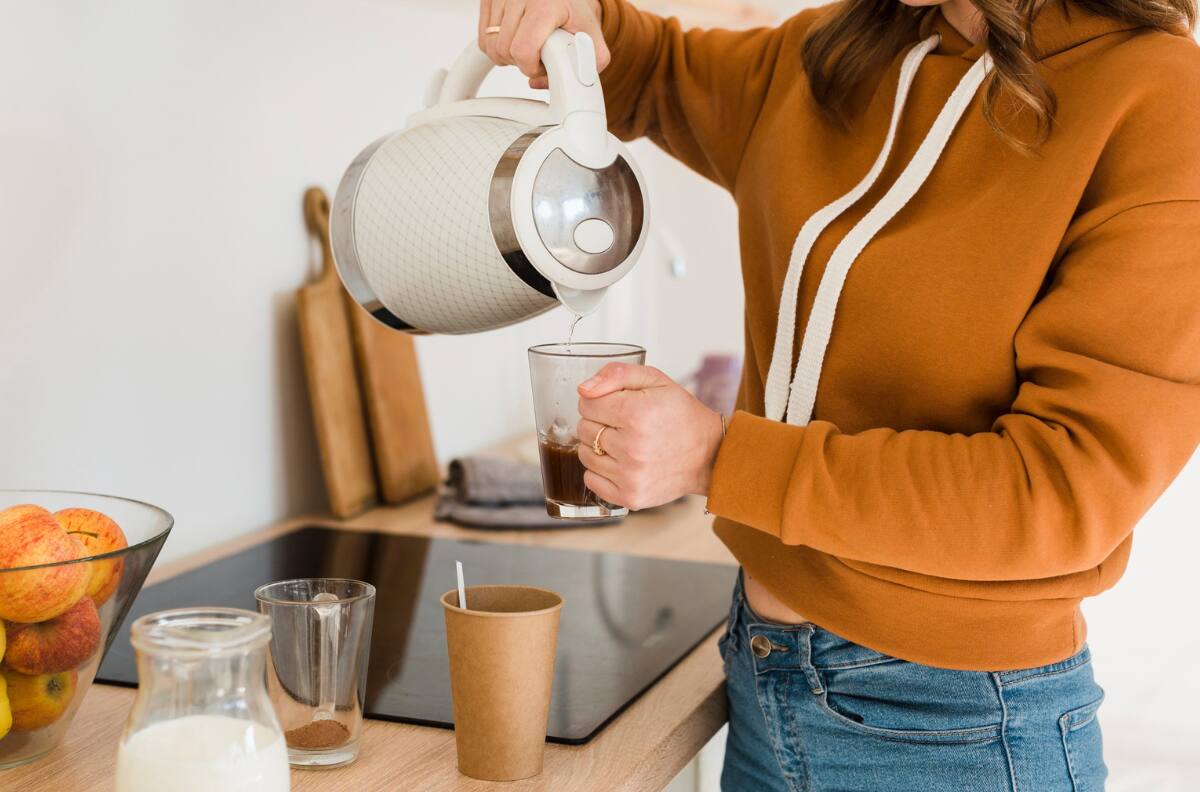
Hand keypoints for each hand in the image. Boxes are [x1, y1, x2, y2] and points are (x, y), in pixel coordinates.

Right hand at [478, 0, 608, 88]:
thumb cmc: (574, 11)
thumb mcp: (591, 37)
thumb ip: (584, 67)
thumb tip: (539, 82)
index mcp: (547, 5)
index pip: (523, 50)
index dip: (531, 67)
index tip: (542, 66)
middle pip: (504, 50)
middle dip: (521, 63)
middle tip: (538, 56)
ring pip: (490, 46)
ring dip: (507, 57)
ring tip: (527, 48)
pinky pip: (482, 38)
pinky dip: (496, 47)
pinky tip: (514, 41)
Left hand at [576, 363, 723, 509]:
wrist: (709, 454)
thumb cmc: (681, 415)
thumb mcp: (655, 380)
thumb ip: (616, 374)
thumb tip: (583, 390)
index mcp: (637, 414)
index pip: (586, 403)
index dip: (599, 401)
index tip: (618, 405)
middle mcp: (632, 447)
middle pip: (583, 429)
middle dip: (599, 422)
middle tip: (624, 424)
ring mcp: (631, 476)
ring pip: (584, 454)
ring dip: (598, 447)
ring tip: (624, 443)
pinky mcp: (630, 497)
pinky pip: (591, 480)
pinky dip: (600, 471)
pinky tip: (621, 462)